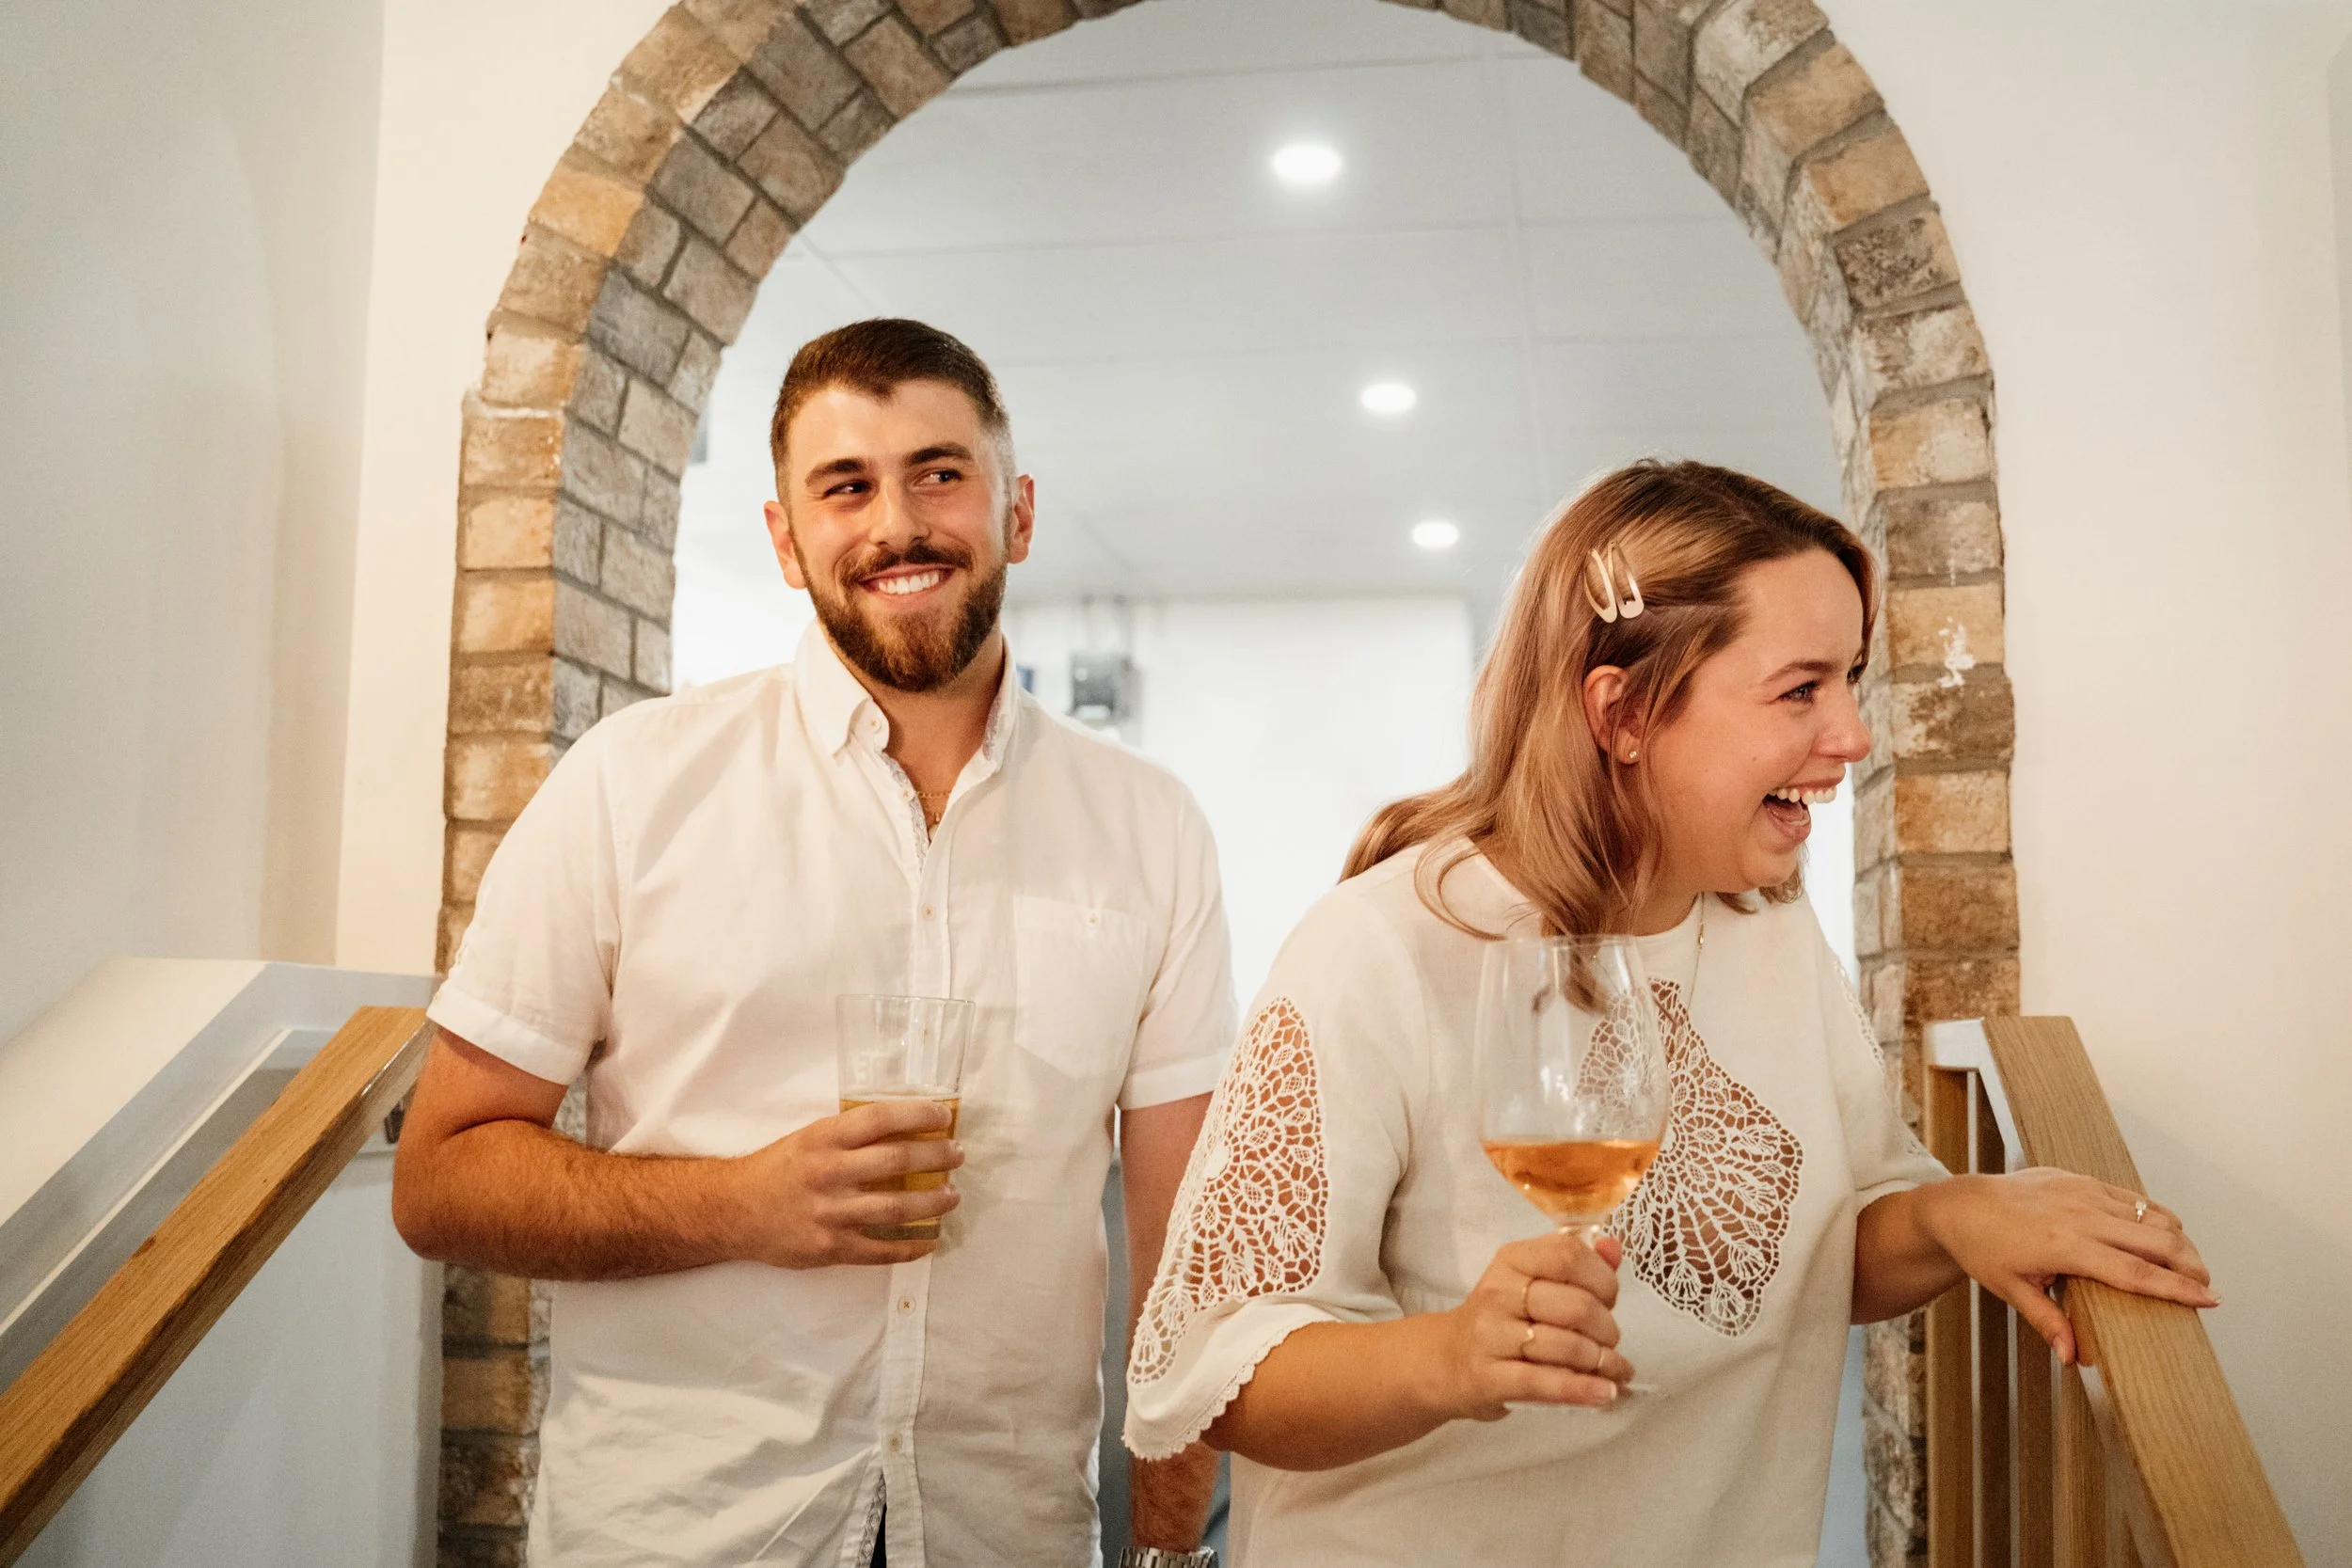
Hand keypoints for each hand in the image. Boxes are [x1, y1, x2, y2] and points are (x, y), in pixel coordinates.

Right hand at [728, 1100, 964, 1268]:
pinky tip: (929, 1241)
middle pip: (898, 1160)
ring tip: (952, 1196)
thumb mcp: (810, 1138)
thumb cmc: (779, 1169)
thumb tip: (906, 1127)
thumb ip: (851, 1135)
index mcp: (824, 1138)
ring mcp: (831, 1213)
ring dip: (933, 1202)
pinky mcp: (830, 1247)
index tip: (944, 1115)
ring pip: (897, 1207)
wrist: (735, 1211)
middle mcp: (830, 1173)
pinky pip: (880, 1250)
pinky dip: (910, 1247)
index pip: (882, 1118)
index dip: (919, 1113)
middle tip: (956, 1155)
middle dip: (937, 1156)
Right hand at [1434, 1231, 1635, 1419]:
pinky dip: (1582, 1389)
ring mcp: (1491, 1336)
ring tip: (1615, 1370)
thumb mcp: (1532, 1281)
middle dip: (1607, 1327)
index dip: (1602, 1278)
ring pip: (1565, 1346)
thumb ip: (1577, 1264)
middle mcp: (1498, 1293)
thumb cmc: (1502, 1318)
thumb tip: (1613, 1248)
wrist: (1447, 1360)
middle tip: (1610, 1340)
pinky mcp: (1489, 1378)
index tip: (1609, 1299)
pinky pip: (1545, 1383)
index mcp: (1511, 1260)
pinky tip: (1605, 1393)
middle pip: (1576, 1305)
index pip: (1568, 1255)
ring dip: (1603, 1362)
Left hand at [1921, 1168, 2216, 1363]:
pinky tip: (2164, 1235)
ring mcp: (2084, 1193)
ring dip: (2178, 1240)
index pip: (2136, 1273)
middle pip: (2158, 1241)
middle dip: (2191, 1265)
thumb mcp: (2012, 1290)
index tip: (2211, 1301)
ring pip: (2151, 1214)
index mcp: (2066, 1247)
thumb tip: (2074, 1357)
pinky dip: (2155, 1216)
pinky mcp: (2082, 1179)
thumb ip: (2048, 1321)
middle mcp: (2081, 1216)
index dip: (2178, 1289)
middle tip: (2207, 1288)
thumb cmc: (1984, 1250)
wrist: (1961, 1205)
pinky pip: (2132, 1197)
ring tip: (2190, 1266)